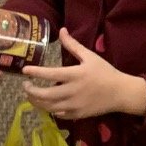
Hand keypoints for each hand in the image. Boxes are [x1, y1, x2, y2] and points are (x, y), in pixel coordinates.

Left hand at [21, 32, 145, 121]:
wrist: (120, 93)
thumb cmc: (105, 72)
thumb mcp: (90, 56)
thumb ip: (73, 45)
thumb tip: (61, 30)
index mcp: (75, 75)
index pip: (50, 74)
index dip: (35, 72)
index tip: (24, 70)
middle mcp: (72, 92)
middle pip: (44, 95)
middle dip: (30, 91)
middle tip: (26, 85)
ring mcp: (74, 105)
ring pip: (48, 107)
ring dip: (36, 101)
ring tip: (31, 95)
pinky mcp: (77, 115)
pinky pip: (57, 114)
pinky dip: (49, 109)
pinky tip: (46, 103)